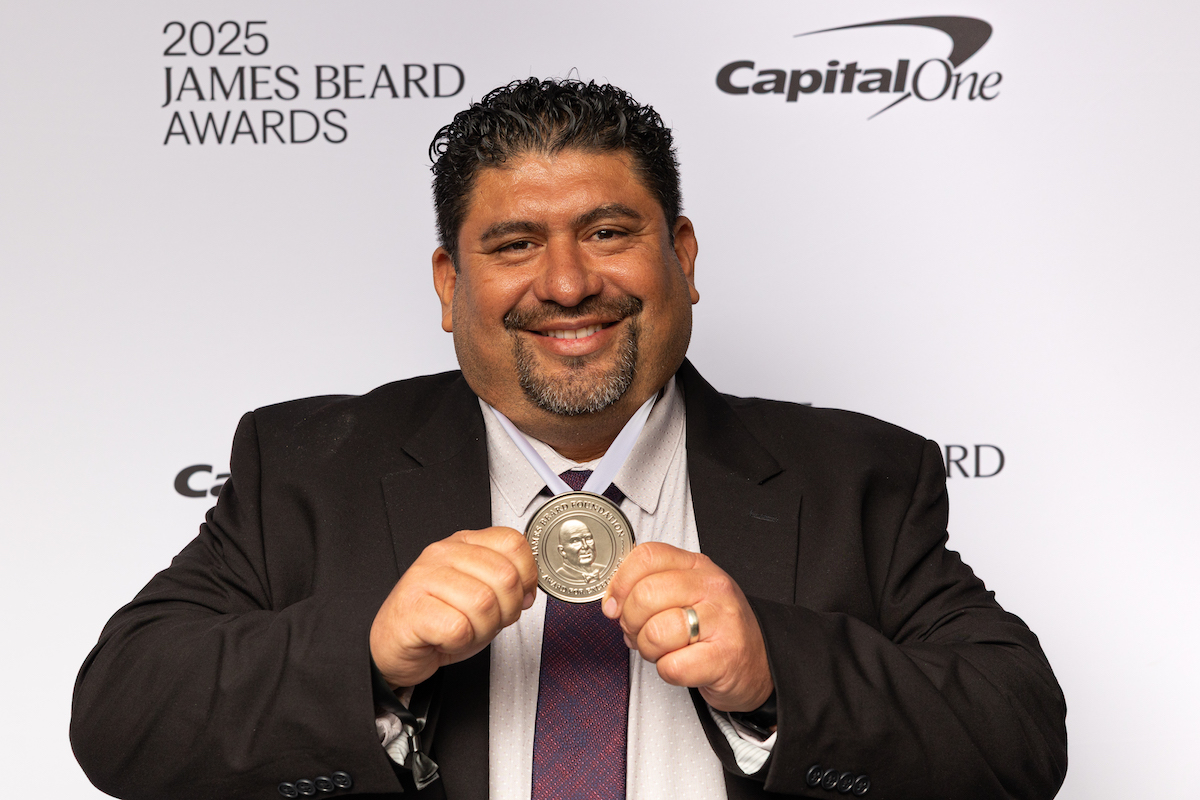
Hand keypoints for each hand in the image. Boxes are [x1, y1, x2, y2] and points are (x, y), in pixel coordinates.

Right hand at [370, 527, 537, 688]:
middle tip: (488, 621)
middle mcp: (443, 554)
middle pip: (504, 576)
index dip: (527, 576)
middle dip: (506, 610)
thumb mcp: (480, 594)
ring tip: (465, 630)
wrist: (394, 645)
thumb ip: (506, 583)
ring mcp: (424, 578)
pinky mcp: (412, 608)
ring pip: (484, 603)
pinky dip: (460, 642)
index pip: (513, 543)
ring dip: (482, 629)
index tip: (518, 597)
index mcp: (463, 544)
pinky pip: (458, 628)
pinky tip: (446, 638)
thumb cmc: (438, 619)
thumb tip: (528, 590)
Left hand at [602, 542, 772, 711]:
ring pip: (655, 632)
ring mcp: (722, 620)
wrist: (759, 664)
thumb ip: (651, 587)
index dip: (620, 583)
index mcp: (698, 566)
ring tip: (665, 650)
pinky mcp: (724, 657)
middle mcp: (712, 587)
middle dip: (631, 622)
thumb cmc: (716, 629)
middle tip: (641, 633)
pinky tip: (682, 665)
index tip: (614, 604)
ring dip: (649, 650)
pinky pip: (671, 666)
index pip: (647, 556)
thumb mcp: (687, 594)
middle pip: (645, 595)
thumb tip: (612, 602)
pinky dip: (668, 671)